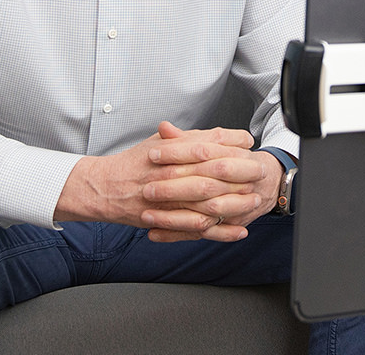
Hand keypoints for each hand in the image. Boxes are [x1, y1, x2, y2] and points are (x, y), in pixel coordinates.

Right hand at [54, 123, 280, 242]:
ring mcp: (168, 199)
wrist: (105, 188)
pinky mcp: (167, 220)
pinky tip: (238, 230)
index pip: (206, 143)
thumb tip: (220, 134)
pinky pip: (197, 228)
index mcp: (169, 151)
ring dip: (234, 202)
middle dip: (239, 172)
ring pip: (207, 201)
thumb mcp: (159, 143)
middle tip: (259, 171)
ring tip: (254, 200)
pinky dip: (220, 231)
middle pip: (211, 172)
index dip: (230, 142)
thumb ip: (189, 138)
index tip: (249, 142)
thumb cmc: (134, 163)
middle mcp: (170, 174)